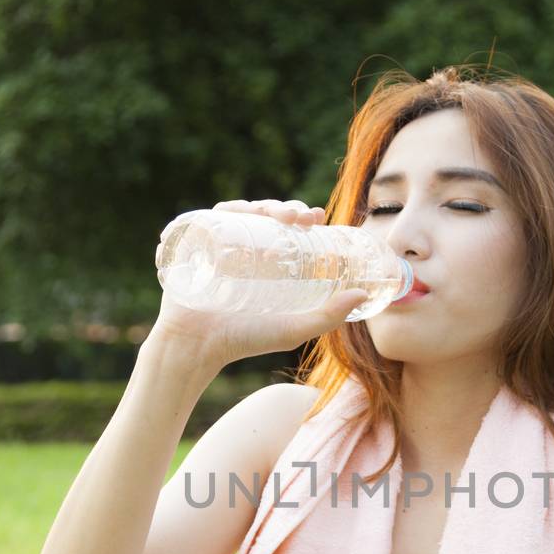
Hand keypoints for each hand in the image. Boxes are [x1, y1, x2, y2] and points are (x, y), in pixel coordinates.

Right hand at [152, 198, 368, 367]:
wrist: (199, 347)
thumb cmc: (244, 340)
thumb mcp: (294, 328)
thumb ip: (329, 316)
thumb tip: (362, 294)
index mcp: (265, 260)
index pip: (286, 228)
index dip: (302, 216)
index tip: (318, 218)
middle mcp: (241, 247)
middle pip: (266, 215)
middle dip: (287, 208)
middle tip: (302, 218)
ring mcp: (216, 244)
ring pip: (240, 211)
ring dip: (261, 205)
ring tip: (280, 216)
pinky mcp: (191, 244)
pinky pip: (205, 219)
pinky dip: (222, 211)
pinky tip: (240, 213)